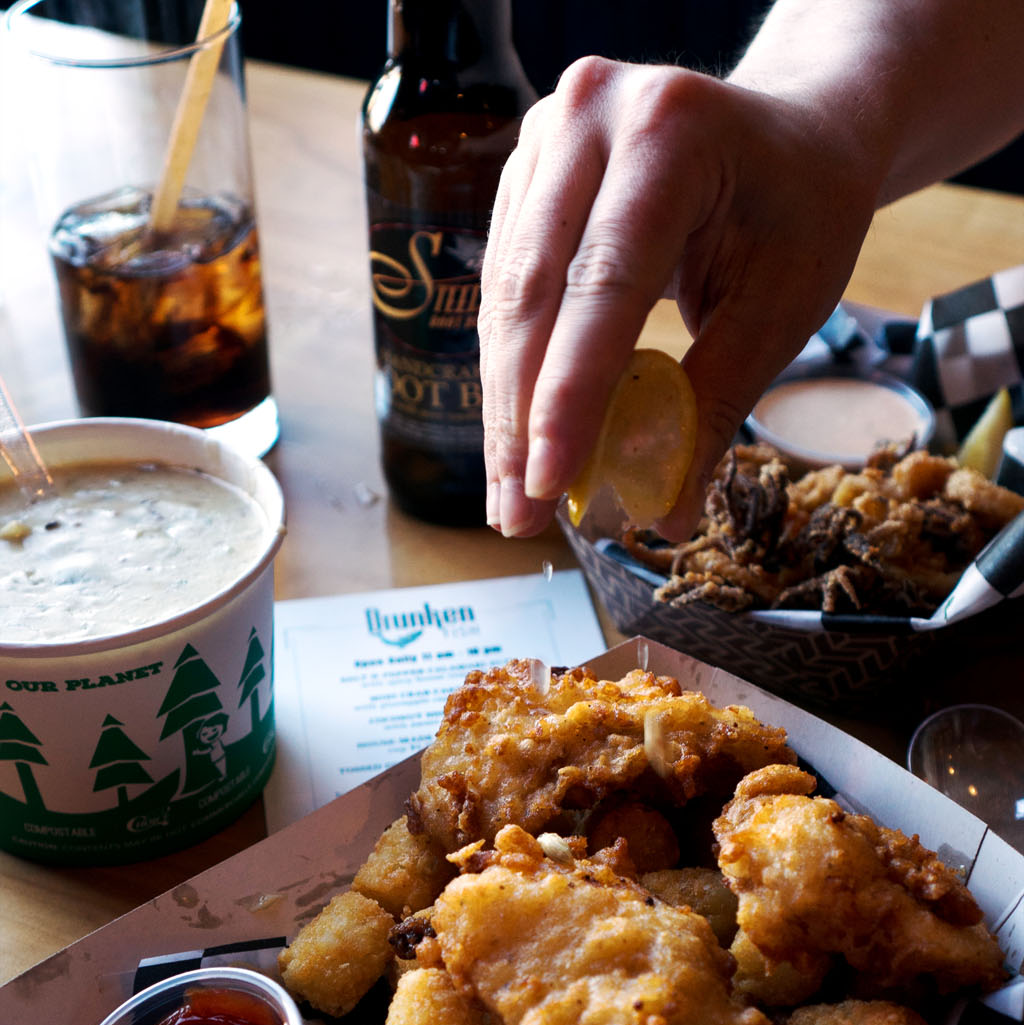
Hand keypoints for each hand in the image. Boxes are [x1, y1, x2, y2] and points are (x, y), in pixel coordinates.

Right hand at [479, 57, 878, 538]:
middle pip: (535, 292)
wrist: (794, 131)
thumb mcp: (780, 308)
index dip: (569, 393)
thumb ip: (715, 405)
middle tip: (517, 515)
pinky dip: (510, 370)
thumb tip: (666, 517)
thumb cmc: (801, 212)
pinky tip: (515, 440)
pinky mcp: (524, 168)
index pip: (604, 283)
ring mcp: (546, 134)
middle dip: (522, 419)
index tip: (548, 484)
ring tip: (510, 497)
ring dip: (504, 407)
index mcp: (670, 132)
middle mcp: (590, 114)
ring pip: (506, 298)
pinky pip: (504, 287)